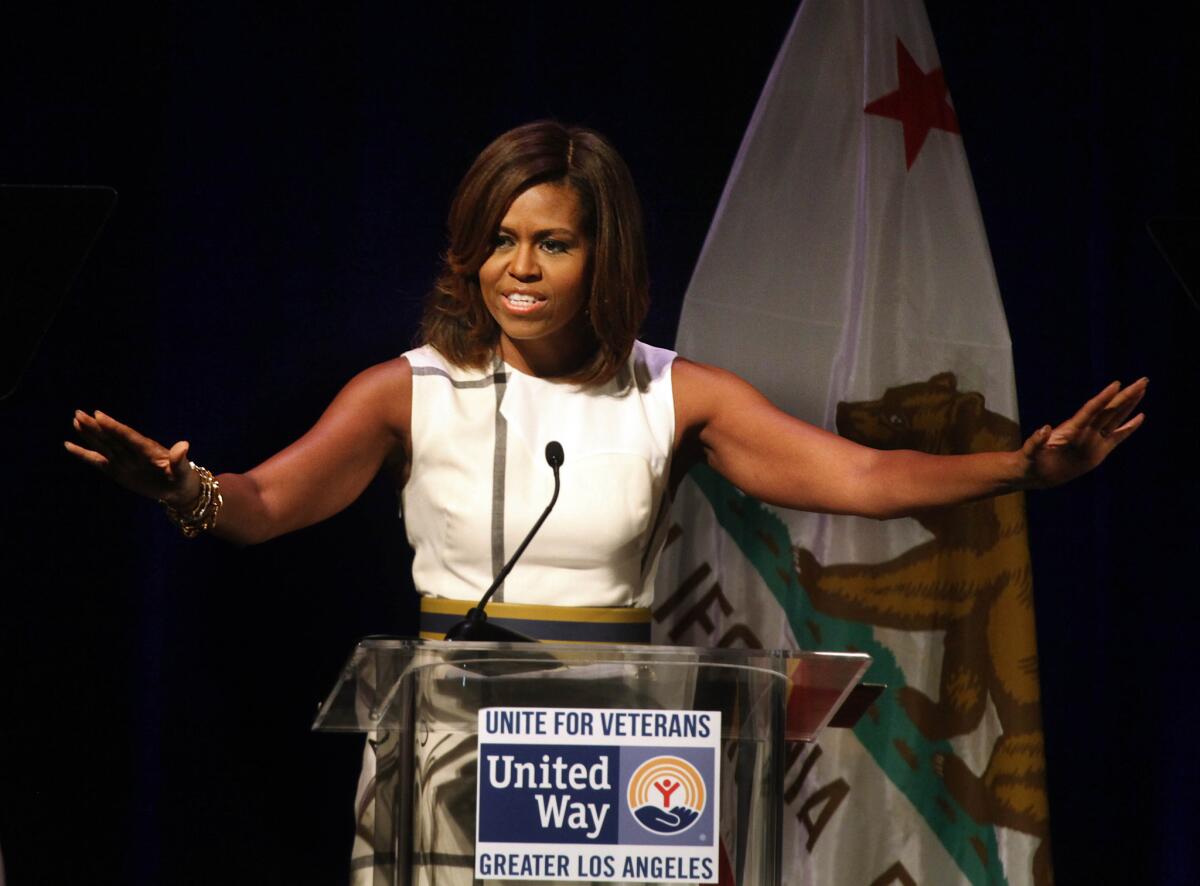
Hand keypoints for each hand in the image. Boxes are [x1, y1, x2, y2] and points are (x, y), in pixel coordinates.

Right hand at [65, 410, 200, 506]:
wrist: (178, 489)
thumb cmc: (183, 478)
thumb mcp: (184, 471)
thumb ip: (180, 460)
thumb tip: (184, 446)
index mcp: (148, 450)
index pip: (128, 436)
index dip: (113, 426)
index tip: (99, 415)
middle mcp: (132, 452)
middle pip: (111, 437)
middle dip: (95, 426)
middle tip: (79, 412)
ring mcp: (123, 460)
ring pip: (103, 445)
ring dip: (89, 434)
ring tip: (75, 420)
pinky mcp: (117, 471)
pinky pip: (97, 461)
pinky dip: (84, 454)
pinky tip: (69, 446)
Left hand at [1020, 378, 1146, 487]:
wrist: (1032, 473)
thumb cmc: (1028, 462)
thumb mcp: (1029, 453)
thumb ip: (1035, 442)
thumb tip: (1044, 428)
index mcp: (1071, 429)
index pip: (1090, 410)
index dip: (1103, 398)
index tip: (1116, 384)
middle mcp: (1085, 431)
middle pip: (1109, 409)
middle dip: (1126, 395)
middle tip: (1142, 380)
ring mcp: (1093, 439)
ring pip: (1116, 418)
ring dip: (1129, 404)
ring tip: (1142, 389)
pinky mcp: (1098, 451)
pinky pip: (1118, 437)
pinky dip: (1129, 427)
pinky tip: (1140, 416)